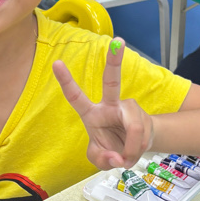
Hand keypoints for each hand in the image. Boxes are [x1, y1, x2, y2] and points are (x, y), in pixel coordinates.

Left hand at [53, 38, 153, 169]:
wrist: (135, 148)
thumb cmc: (112, 148)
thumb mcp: (99, 158)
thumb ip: (102, 159)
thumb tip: (117, 158)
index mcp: (91, 114)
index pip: (76, 97)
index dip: (66, 81)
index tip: (57, 63)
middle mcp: (110, 105)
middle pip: (112, 81)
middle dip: (115, 61)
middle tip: (119, 41)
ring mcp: (128, 108)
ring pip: (133, 127)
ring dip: (131, 148)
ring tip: (127, 157)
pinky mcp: (142, 116)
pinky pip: (141, 135)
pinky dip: (137, 150)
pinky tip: (135, 151)